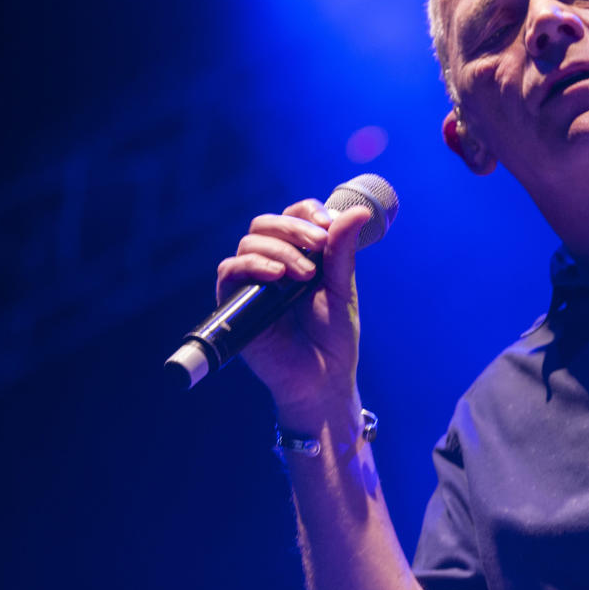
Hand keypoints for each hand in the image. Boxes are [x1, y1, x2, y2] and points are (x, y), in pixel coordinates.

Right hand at [215, 198, 370, 425]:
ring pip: (249, 242)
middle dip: (294, 227)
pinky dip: (252, 265)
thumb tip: (358, 210)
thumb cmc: (333, 337)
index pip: (292, 216)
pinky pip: (229, 271)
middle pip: (266, 223)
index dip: (306, 211)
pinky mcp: (235, 304)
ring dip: (281, 250)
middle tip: (319, 244)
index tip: (328, 223)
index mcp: (299, 256)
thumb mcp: (341, 288)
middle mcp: (271, 264)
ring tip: (306, 275)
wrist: (323, 379)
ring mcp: (251, 283)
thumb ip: (342, 251)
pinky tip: (276, 276)